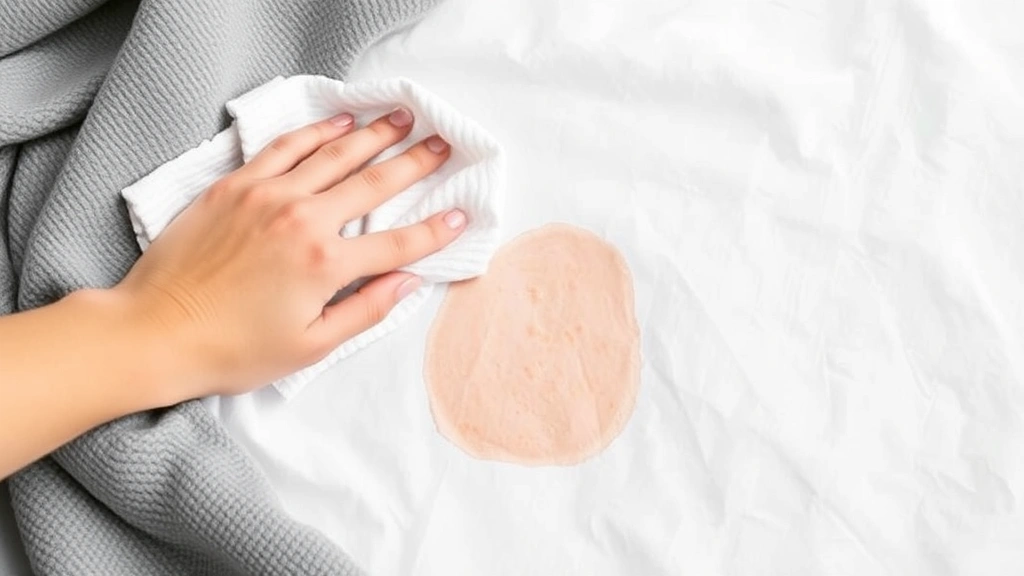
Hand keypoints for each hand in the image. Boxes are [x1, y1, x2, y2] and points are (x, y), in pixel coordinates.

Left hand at [113, 107, 464, 398]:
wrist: (155, 331)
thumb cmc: (232, 350)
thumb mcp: (309, 346)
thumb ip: (364, 311)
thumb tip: (406, 283)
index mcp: (325, 265)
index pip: (397, 243)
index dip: (435, 230)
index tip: (461, 214)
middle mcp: (302, 220)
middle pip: (374, 185)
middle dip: (415, 163)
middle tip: (443, 144)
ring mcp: (267, 195)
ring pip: (334, 155)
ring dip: (373, 135)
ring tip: (402, 119)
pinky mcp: (235, 185)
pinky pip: (285, 147)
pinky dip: (316, 132)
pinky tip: (339, 123)